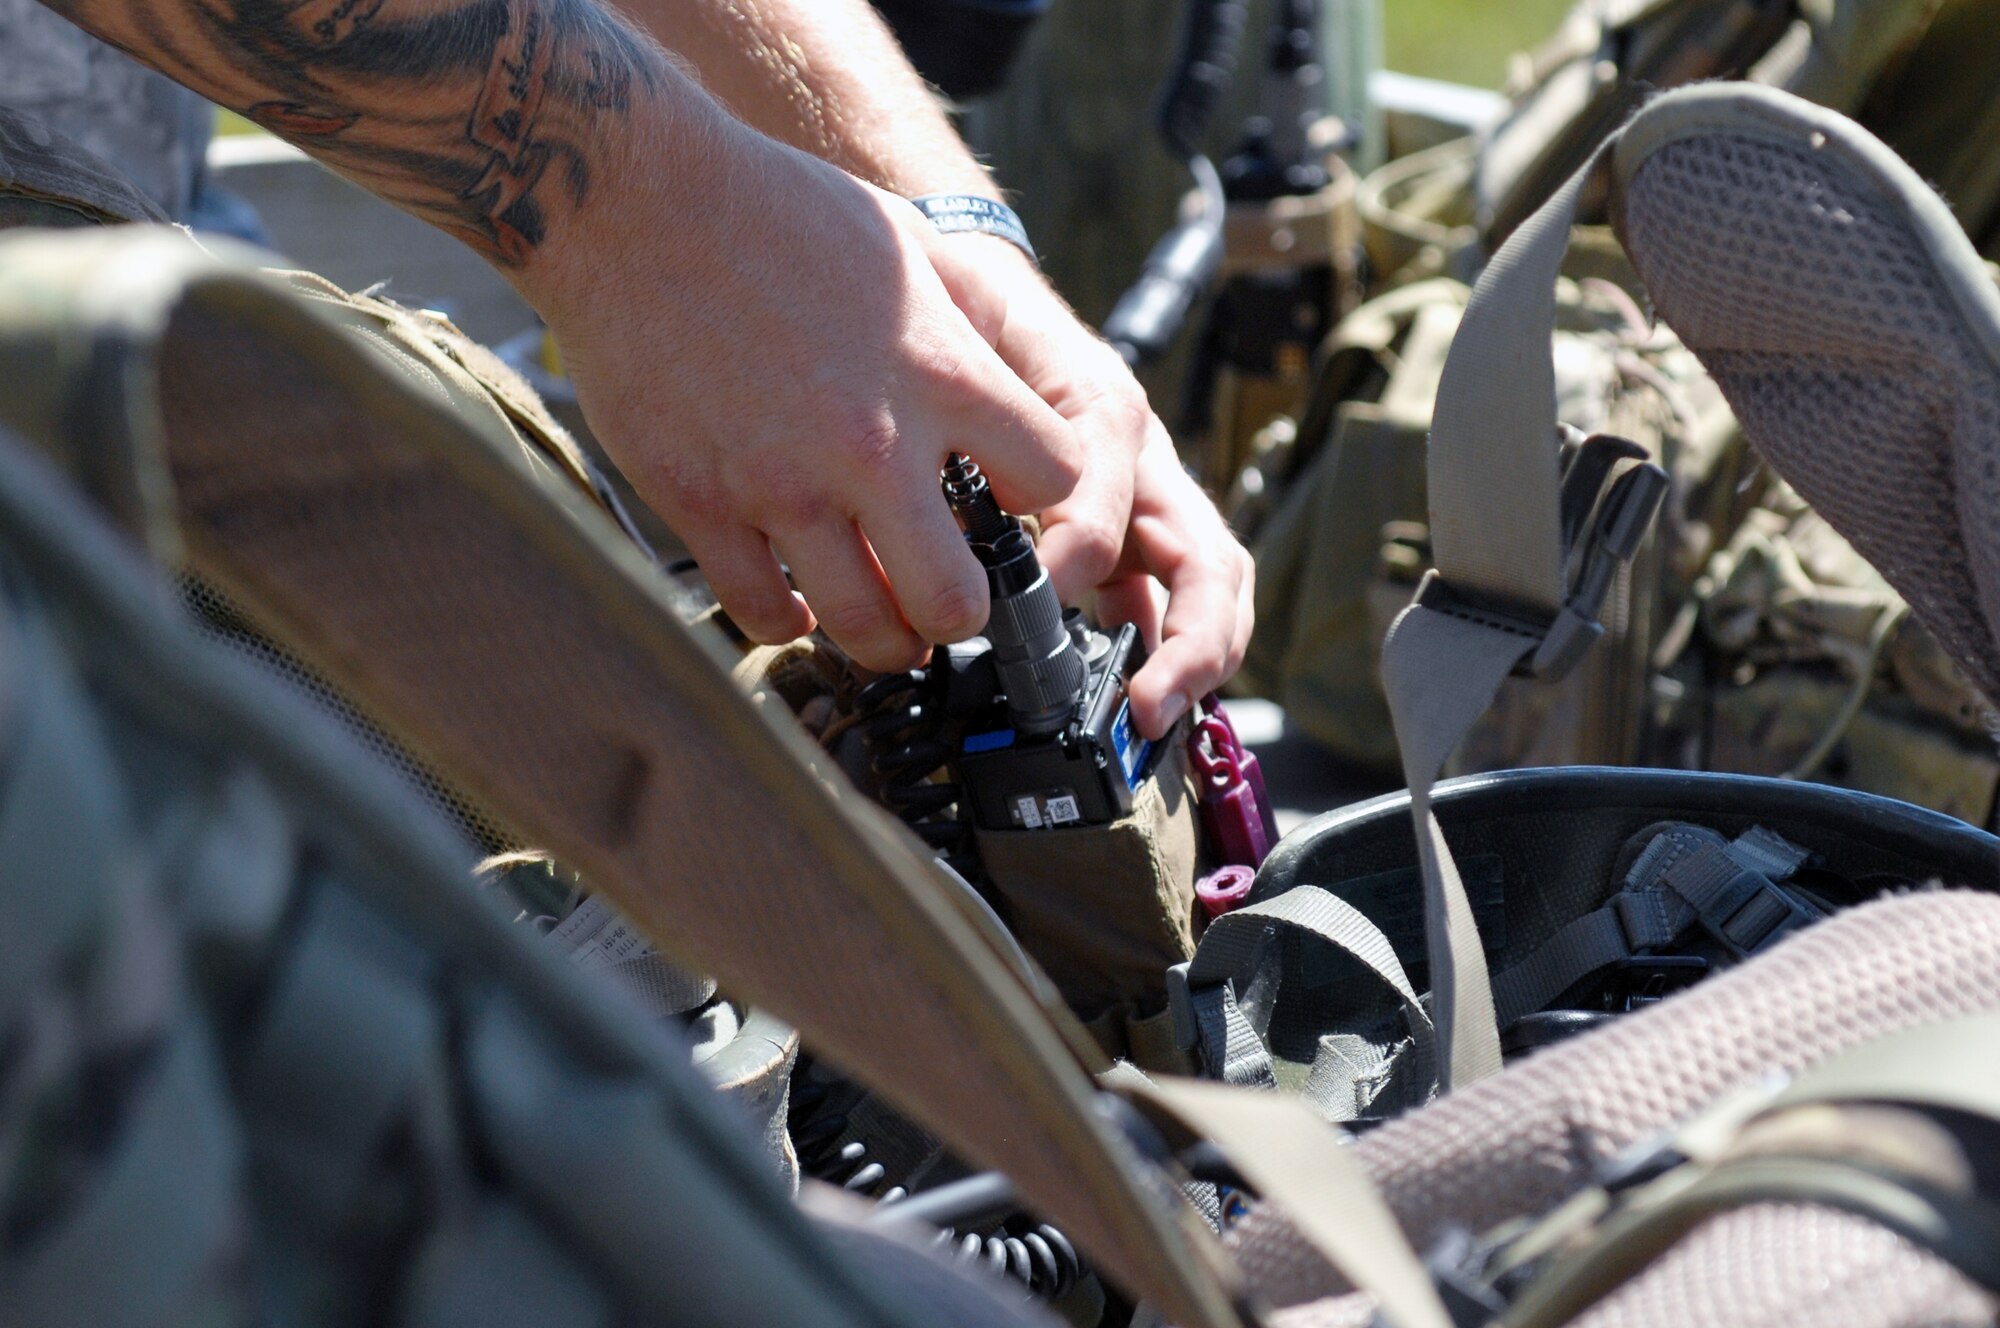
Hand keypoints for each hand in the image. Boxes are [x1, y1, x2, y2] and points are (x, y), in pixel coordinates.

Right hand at [534, 124, 1083, 671]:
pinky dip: (789, 621)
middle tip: (949, 600)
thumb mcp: (911, 244)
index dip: (1044, 499)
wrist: (635, 200)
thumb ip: (974, 326)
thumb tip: (1019, 391)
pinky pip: (762, 612)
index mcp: (943, 375)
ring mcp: (781, 484)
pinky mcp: (700, 503)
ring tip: (885, 621)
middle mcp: (872, 444)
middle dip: (965, 614)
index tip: (1012, 497)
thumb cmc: (777, 210)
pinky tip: (798, 601)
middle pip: (959, 601)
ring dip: (885, 638)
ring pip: (865, 628)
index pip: (1057, 484)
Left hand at [923, 238, 1254, 737]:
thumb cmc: (962, 307)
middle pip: (1204, 554)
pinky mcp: (1127, 540)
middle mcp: (1140, 462)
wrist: (971, 298)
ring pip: (1204, 588)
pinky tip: (1129, 707)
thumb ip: (965, 373)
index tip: (1046, 589)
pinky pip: (1161, 605)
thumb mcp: (958, 312)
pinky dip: (1158, 658)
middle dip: (1190, 638)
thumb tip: (955, 446)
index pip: (1119, 479)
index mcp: (1102, 403)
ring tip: (1150, 718)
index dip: (1087, 538)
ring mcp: (1143, 505)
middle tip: (1146, 702)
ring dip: (1190, 659)